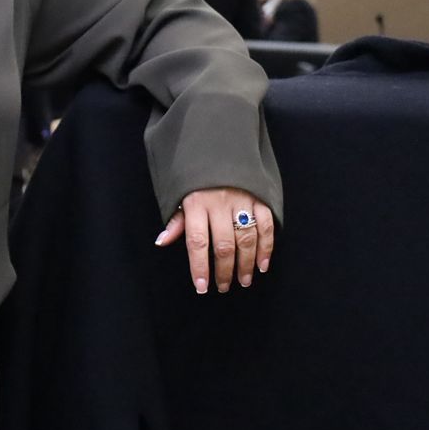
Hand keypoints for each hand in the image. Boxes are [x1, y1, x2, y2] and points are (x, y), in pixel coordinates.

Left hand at [155, 187, 273, 292]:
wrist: (220, 143)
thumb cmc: (197, 176)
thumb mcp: (181, 194)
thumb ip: (176, 220)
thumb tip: (162, 241)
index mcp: (196, 202)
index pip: (197, 241)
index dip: (199, 266)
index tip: (202, 286)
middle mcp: (219, 202)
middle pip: (224, 245)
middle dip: (224, 271)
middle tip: (224, 287)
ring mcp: (242, 199)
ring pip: (247, 239)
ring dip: (246, 264)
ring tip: (243, 280)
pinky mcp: (259, 196)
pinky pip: (266, 225)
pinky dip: (266, 247)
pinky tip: (262, 264)